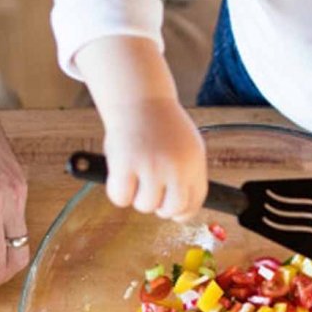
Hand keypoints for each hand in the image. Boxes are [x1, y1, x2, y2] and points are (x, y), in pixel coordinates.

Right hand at [102, 98, 206, 220]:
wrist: (140, 98)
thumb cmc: (162, 125)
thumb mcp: (188, 147)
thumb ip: (187, 175)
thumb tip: (180, 210)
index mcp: (194, 164)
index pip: (194, 203)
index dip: (182, 212)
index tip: (172, 212)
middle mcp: (176, 167)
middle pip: (171, 210)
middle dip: (159, 207)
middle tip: (150, 192)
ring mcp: (151, 166)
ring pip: (145, 205)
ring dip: (137, 196)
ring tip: (135, 174)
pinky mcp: (126, 164)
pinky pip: (121, 197)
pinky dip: (118, 192)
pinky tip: (120, 175)